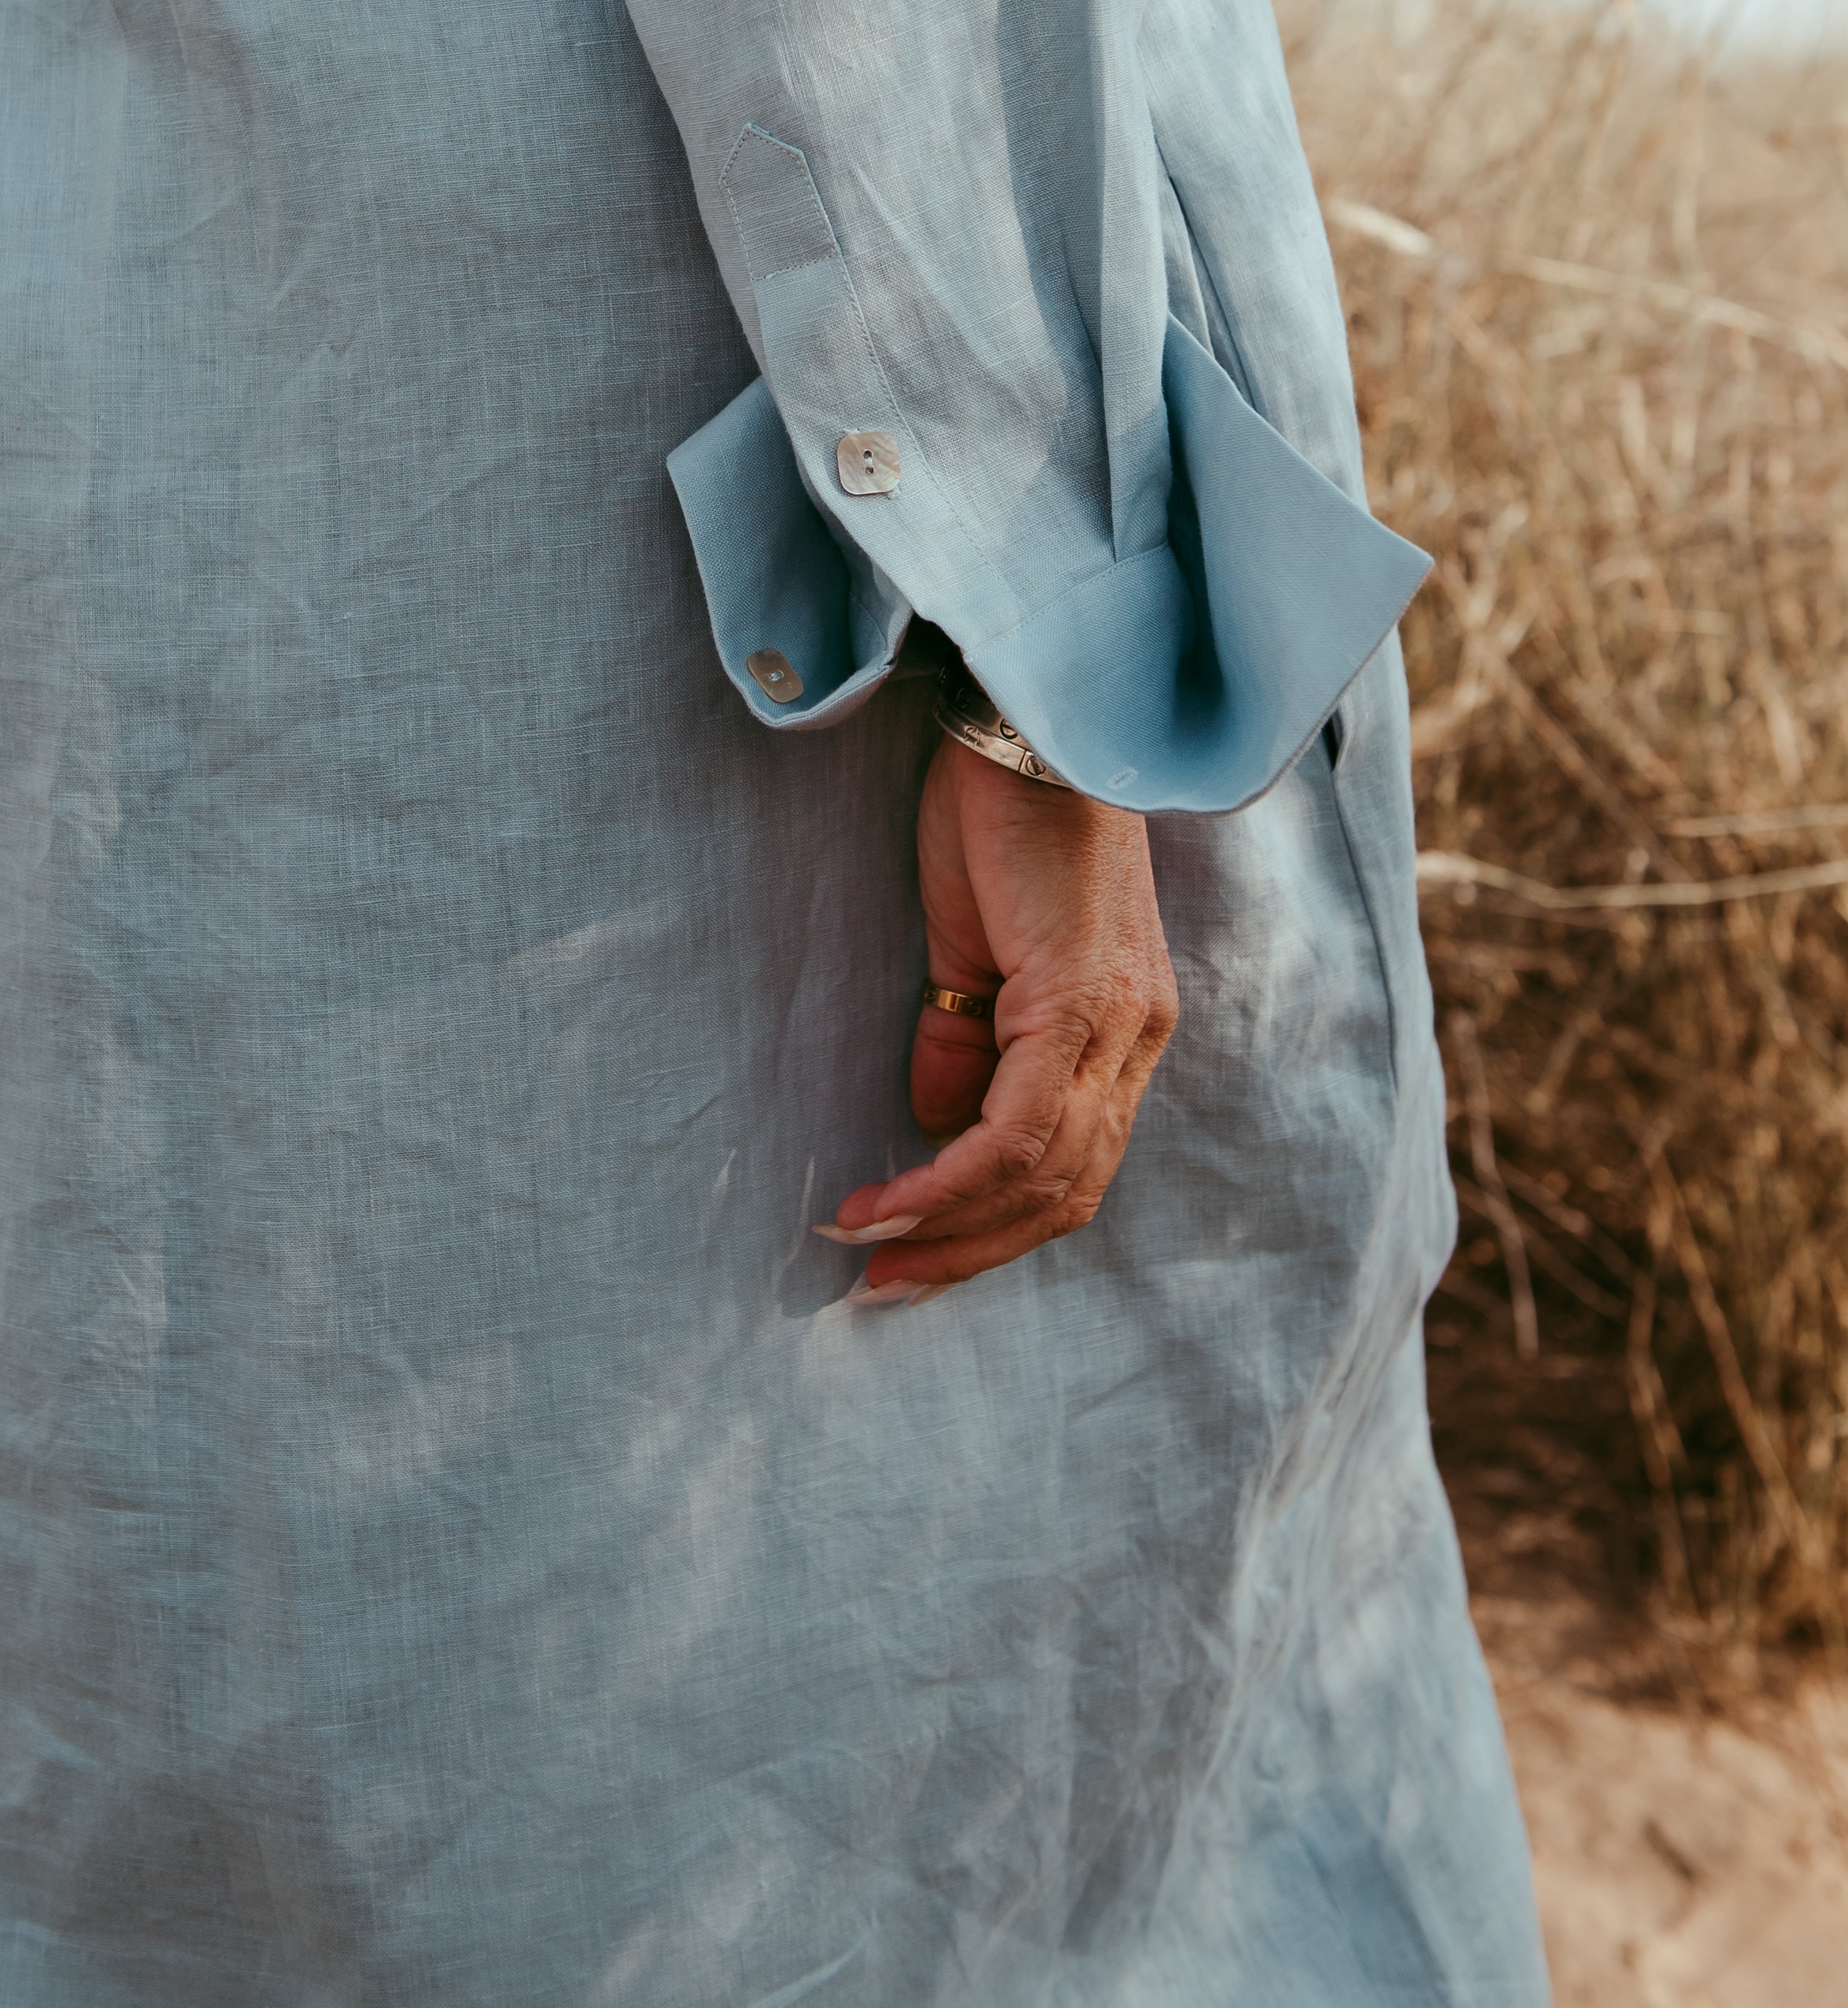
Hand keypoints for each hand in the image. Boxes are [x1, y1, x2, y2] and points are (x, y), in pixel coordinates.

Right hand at [829, 737, 1178, 1297]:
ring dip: (952, 1226)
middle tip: (887, 1284)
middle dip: (970, 1250)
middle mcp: (1137, 1037)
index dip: (992, 1224)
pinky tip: (894, 1195)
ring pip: (1048, 1173)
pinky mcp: (1083, 999)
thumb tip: (934, 1126)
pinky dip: (952, 1176)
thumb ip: (962, 1036)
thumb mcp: (971, 943)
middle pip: (1066, 1191)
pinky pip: (1020, 1126)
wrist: (1025, 724)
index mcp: (1122, 1027)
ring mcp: (1121, 1022)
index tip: (911, 1253)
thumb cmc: (996, 815)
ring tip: (871, 1245)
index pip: (1072, 1166)